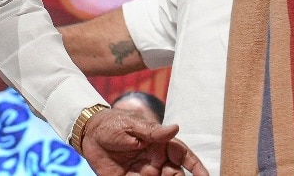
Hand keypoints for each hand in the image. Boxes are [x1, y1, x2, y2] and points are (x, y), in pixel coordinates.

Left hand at [79, 109, 208, 175]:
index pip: (184, 155)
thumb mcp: (132, 125)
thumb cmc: (112, 124)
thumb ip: (154, 131)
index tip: (206, 175)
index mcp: (161, 143)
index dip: (197, 166)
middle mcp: (156, 160)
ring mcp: (144, 172)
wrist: (87, 134)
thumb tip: (175, 127)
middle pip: (176, 174)